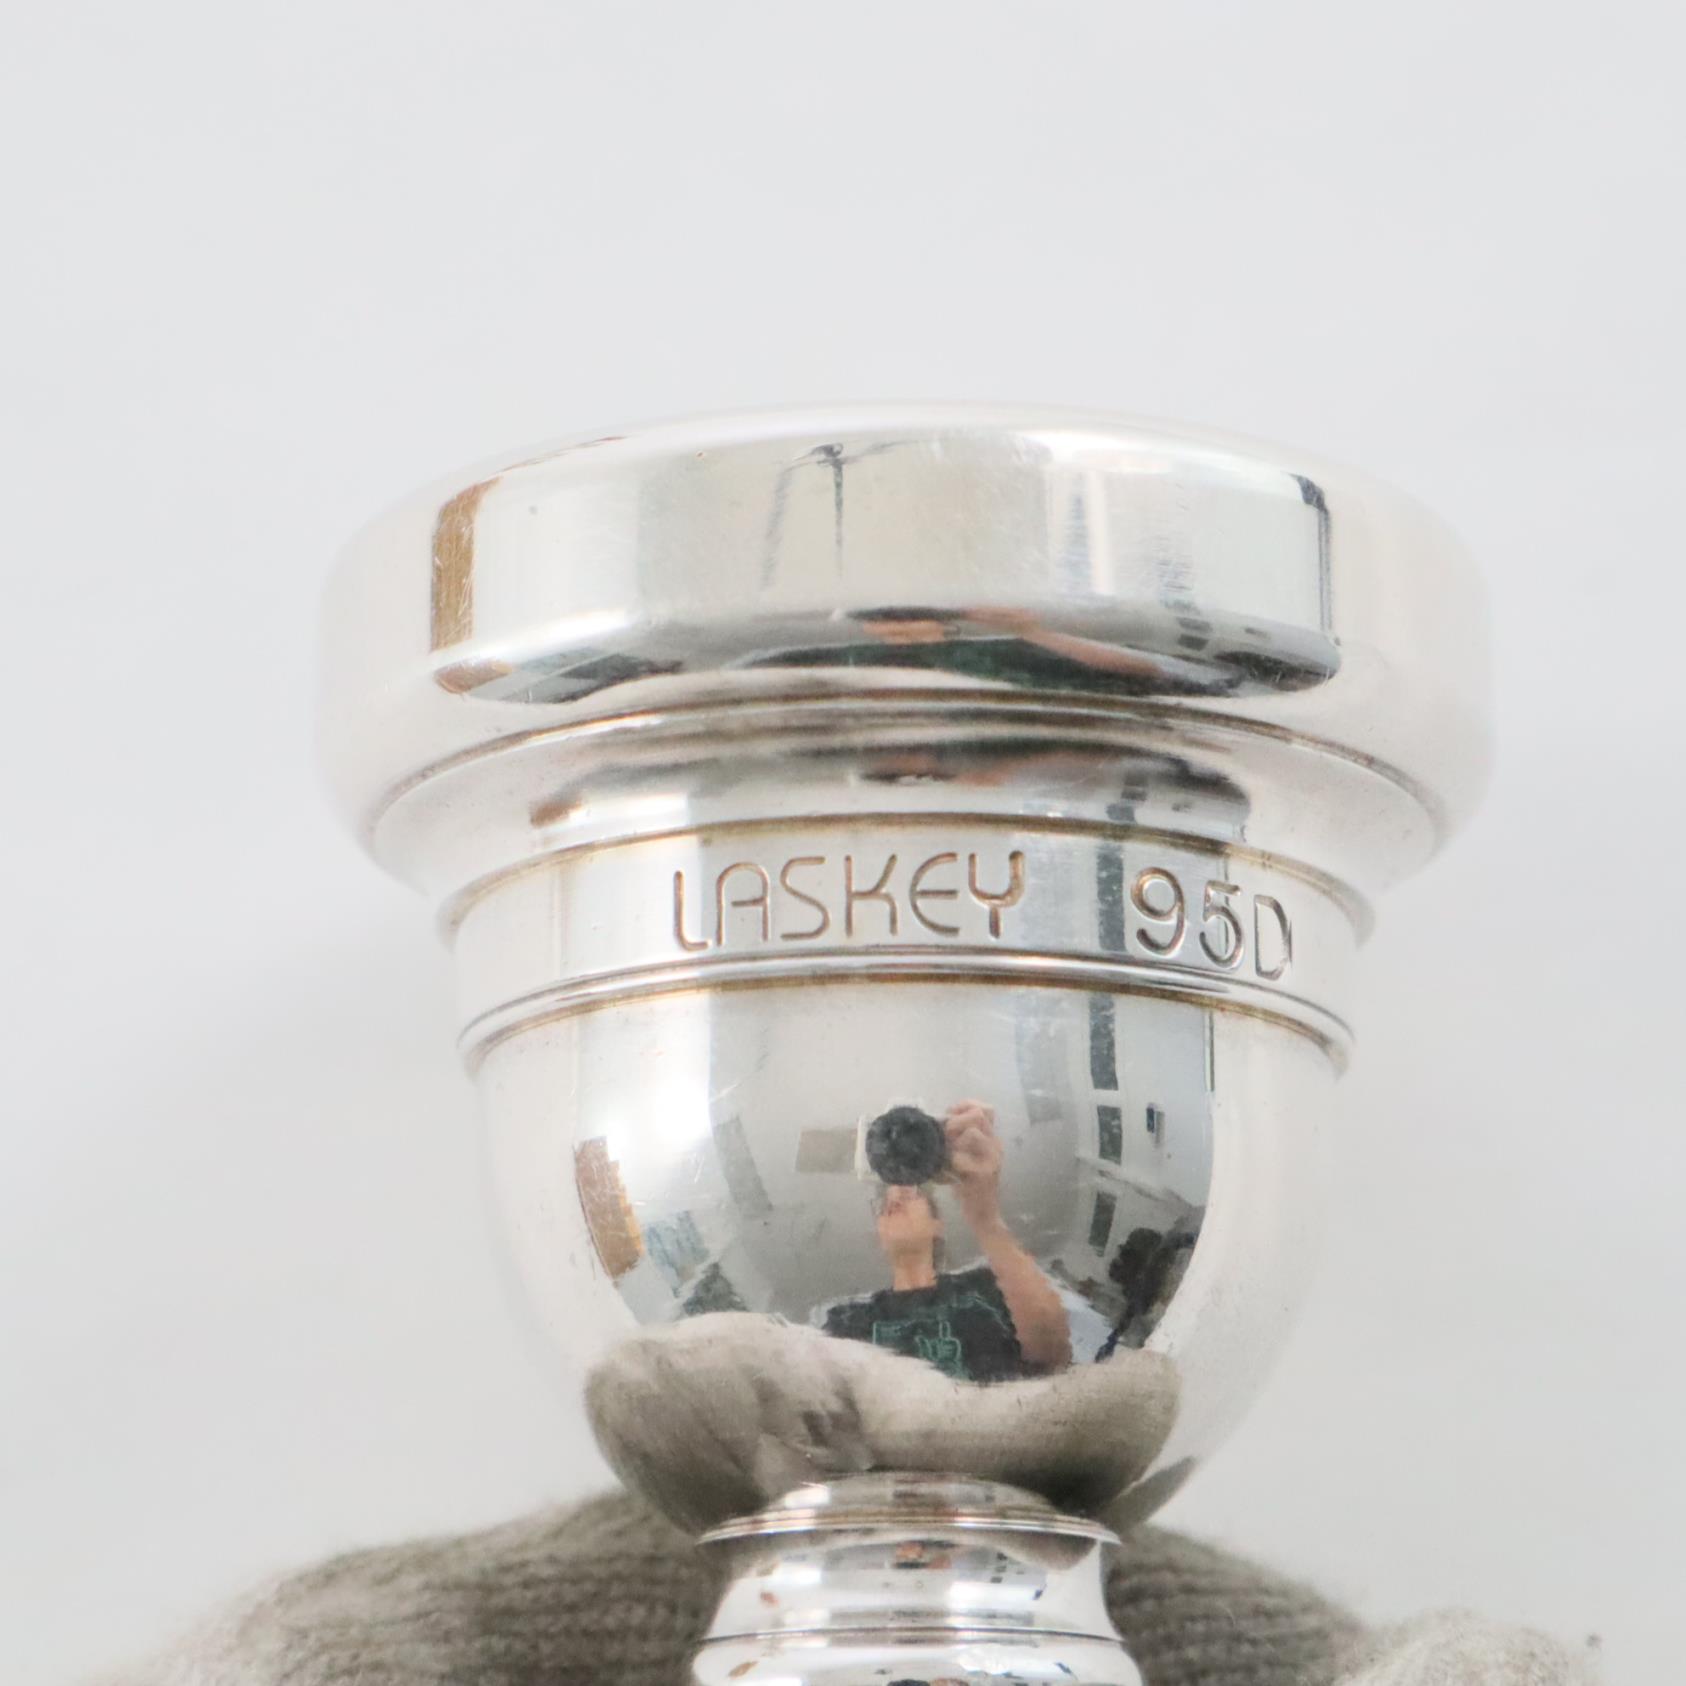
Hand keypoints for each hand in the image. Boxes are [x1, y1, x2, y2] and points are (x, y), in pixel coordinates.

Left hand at [944, 1099, 1002, 1227]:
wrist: (982, 1213)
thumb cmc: (969, 1184)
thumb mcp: (965, 1155)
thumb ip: (959, 1137)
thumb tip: (940, 1119)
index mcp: (991, 1138)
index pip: (985, 1108)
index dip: (965, 1106)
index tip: (949, 1117)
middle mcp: (995, 1145)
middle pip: (979, 1114)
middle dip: (955, 1121)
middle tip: (945, 1137)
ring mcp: (992, 1159)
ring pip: (972, 1132)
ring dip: (953, 1140)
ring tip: (945, 1154)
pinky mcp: (984, 1175)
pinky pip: (961, 1158)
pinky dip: (950, 1162)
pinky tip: (946, 1172)